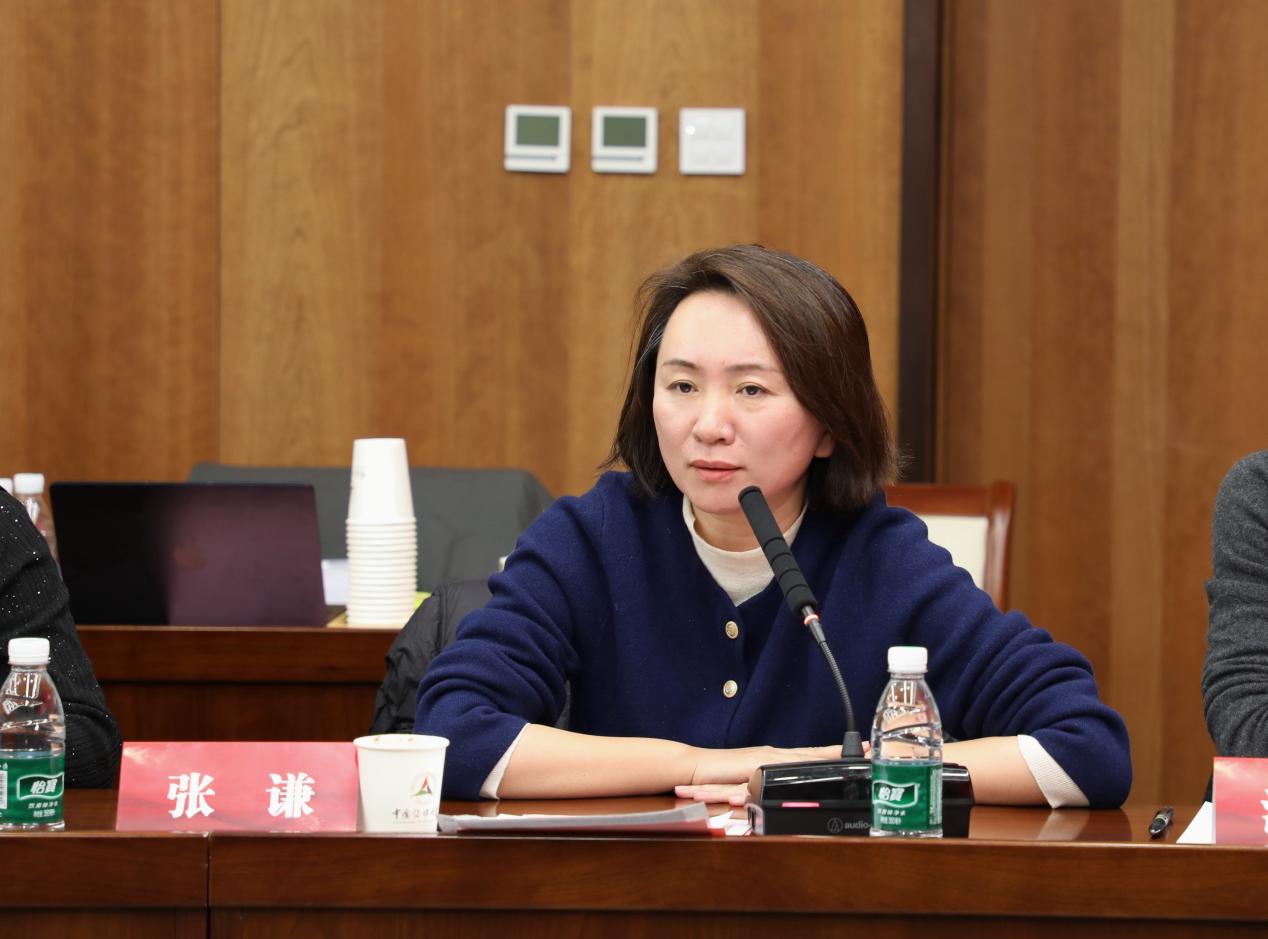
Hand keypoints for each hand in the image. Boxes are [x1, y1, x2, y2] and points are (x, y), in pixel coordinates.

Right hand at [674, 743, 850, 804]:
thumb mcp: (745, 784)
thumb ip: (762, 785)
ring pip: (807, 757)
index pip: (811, 757)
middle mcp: (774, 755)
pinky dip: (807, 765)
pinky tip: (822, 766)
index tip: (861, 753)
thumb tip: (783, 794)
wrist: (691, 769)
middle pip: (815, 754)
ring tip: (856, 757)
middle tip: (871, 750)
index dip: (836, 754)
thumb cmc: (715, 778)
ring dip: (831, 757)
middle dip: (843, 753)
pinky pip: (789, 766)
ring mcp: (767, 758)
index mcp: (774, 760)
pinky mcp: (759, 764)